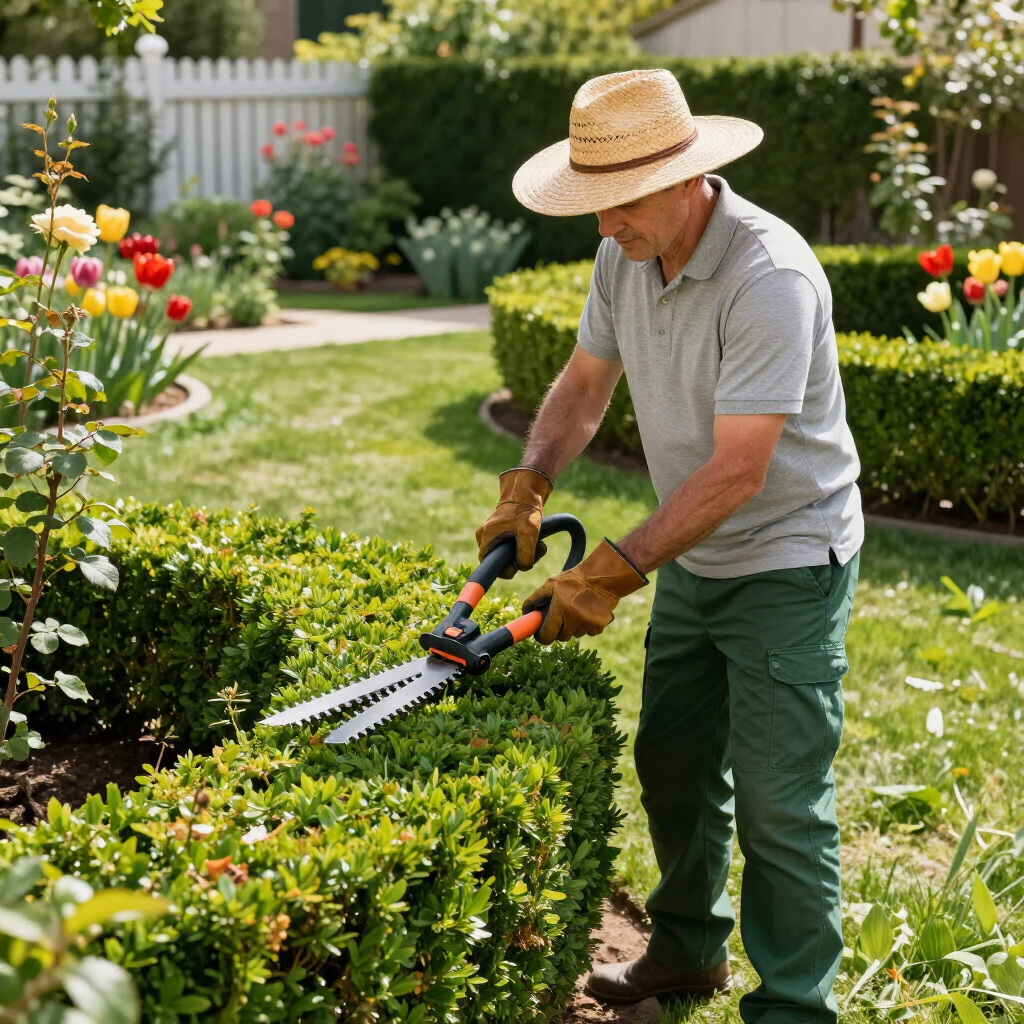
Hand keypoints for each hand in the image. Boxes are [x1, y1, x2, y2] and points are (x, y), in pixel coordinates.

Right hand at [475, 468, 552, 578]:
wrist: (525, 494)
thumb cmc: (525, 510)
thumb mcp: (529, 532)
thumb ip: (526, 553)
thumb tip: (523, 567)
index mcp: (486, 536)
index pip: (490, 566)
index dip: (505, 570)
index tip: (520, 563)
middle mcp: (483, 537)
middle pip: (499, 562)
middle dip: (518, 560)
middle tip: (534, 551)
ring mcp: (490, 535)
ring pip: (506, 556)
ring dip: (523, 554)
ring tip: (537, 544)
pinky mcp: (498, 534)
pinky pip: (508, 549)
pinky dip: (521, 548)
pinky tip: (532, 541)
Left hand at [523, 539, 647, 643]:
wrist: (601, 577)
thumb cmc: (573, 580)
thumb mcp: (551, 584)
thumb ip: (536, 598)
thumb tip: (525, 613)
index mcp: (560, 607)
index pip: (547, 635)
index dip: (542, 637)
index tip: (541, 635)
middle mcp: (574, 618)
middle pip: (561, 637)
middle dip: (558, 631)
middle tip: (559, 619)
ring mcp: (587, 623)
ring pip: (575, 635)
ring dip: (573, 627)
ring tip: (575, 611)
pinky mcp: (599, 626)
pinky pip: (588, 633)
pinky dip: (586, 626)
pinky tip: (587, 613)